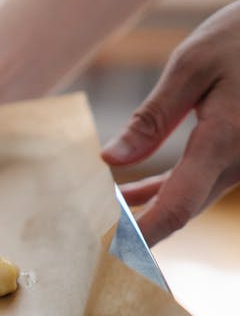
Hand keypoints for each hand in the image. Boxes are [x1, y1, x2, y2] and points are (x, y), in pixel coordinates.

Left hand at [102, 0, 239, 244]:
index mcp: (224, 140)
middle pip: (181, 210)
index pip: (176, 205)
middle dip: (138, 228)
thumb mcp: (191, 66)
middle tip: (90, 238)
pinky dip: (163, 191)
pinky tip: (128, 195)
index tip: (109, 250)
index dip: (142, 235)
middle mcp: (239, 160)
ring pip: (189, 199)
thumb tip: (110, 159)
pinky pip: (199, 184)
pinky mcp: (238, 155)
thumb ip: (151, 117)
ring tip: (100, 214)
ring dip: (147, 209)